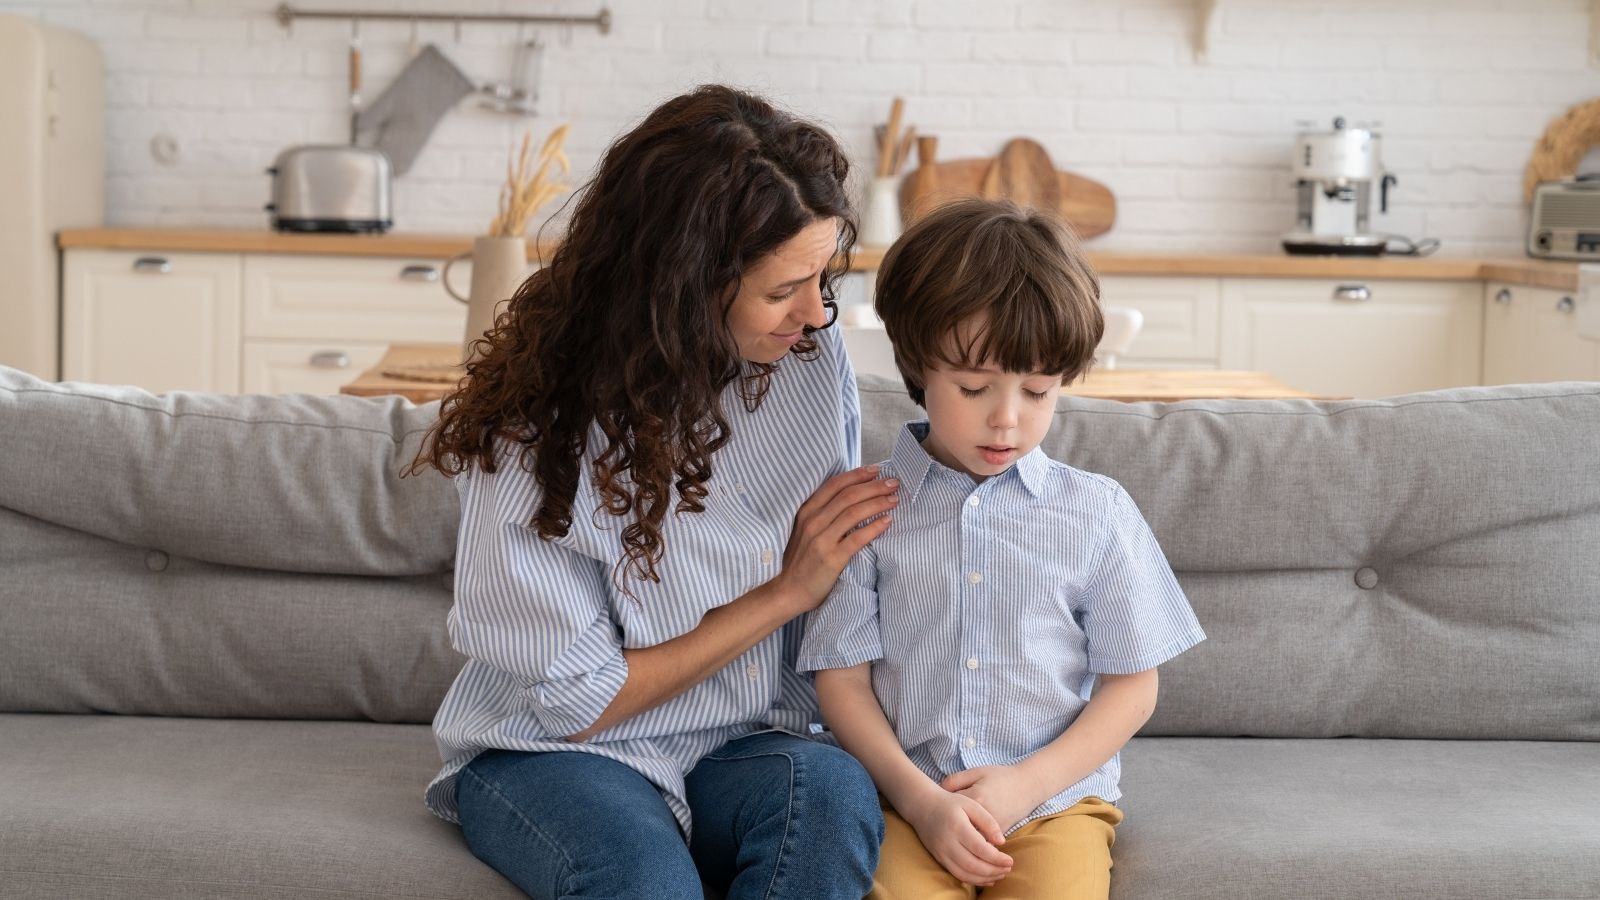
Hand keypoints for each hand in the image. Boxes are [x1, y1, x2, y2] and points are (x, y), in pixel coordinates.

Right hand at [773, 465, 896, 612]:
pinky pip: (857, 538)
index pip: (835, 485)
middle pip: (848, 496)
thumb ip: (822, 515)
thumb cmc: (799, 561)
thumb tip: (850, 500)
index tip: (875, 470)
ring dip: (877, 503)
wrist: (787, 591)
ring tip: (894, 500)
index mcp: (806, 511)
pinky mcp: (831, 558)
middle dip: (873, 486)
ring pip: (854, 512)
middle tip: (893, 483)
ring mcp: (822, 539)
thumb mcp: (804, 530)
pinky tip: (888, 521)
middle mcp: (813, 521)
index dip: (857, 475)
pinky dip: (875, 527)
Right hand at [900, 787, 1012, 886]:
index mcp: (957, 827)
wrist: (923, 807)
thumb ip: (988, 821)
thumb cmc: (951, 803)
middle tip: (1008, 869)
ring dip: (985, 878)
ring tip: (1000, 875)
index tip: (1010, 861)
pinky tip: (986, 879)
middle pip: (973, 865)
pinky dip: (973, 880)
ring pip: (965, 874)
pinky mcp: (939, 859)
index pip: (980, 848)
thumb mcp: (971, 805)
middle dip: (993, 871)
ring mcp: (941, 852)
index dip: (997, 858)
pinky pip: (957, 875)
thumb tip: (1002, 842)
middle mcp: (947, 842)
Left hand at [942, 765, 1042, 835]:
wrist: (1028, 786)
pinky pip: (982, 845)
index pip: (950, 808)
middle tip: (940, 825)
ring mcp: (993, 828)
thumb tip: (939, 791)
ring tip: (950, 835)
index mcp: (975, 798)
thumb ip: (955, 780)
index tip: (937, 807)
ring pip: (970, 840)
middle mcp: (984, 816)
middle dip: (947, 828)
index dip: (941, 807)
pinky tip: (965, 841)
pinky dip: (973, 844)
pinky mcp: (1000, 835)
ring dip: (959, 839)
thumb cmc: (1000, 777)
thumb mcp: (976, 772)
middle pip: (957, 828)